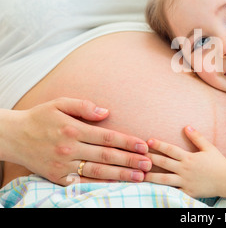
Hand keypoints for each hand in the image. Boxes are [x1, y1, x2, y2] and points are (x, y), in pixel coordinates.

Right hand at [1, 98, 151, 185]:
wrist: (13, 136)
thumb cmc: (40, 117)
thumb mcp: (59, 103)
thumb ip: (84, 106)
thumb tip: (106, 112)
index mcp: (73, 129)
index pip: (107, 137)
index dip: (127, 142)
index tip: (144, 145)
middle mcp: (70, 149)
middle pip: (106, 156)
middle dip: (130, 160)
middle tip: (149, 164)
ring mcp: (63, 165)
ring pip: (98, 171)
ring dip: (121, 175)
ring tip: (139, 177)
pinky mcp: (57, 177)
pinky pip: (82, 182)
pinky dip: (100, 184)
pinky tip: (116, 184)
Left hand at [145, 126, 225, 197]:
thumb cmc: (219, 162)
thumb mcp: (209, 147)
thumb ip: (197, 137)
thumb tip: (186, 126)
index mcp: (189, 157)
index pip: (170, 150)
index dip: (159, 145)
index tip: (148, 141)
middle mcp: (185, 169)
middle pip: (164, 163)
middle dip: (150, 158)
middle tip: (138, 155)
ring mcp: (185, 182)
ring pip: (164, 179)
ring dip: (150, 176)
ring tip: (139, 174)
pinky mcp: (187, 192)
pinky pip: (172, 192)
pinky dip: (162, 191)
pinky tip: (151, 190)